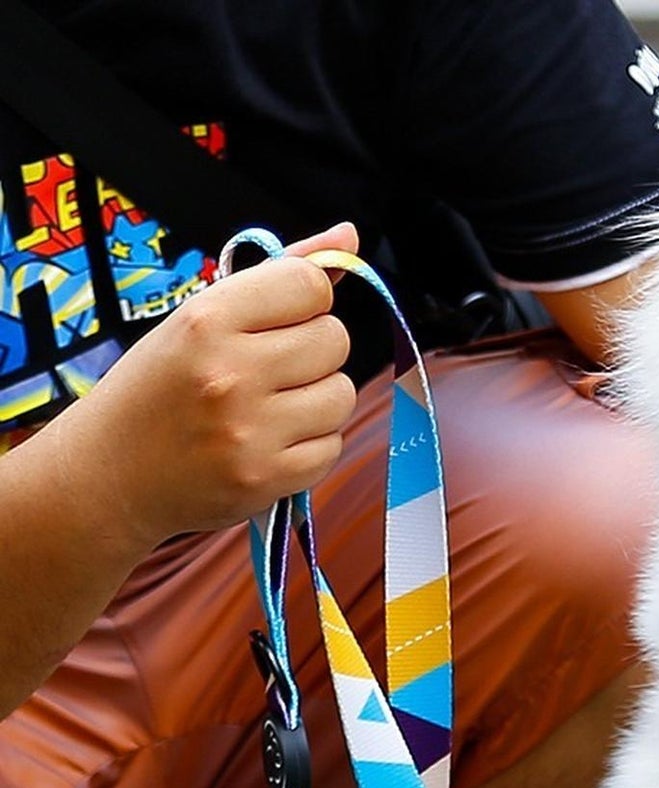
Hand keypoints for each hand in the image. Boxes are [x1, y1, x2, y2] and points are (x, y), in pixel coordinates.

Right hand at [52, 221, 360, 548]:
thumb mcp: (199, 319)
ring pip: (342, 395)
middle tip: (271, 368)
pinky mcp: (268, 479)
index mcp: (207, 320)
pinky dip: (312, 444)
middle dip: (313, 350)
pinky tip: (271, 441)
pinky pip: (333, 446)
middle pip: (335, 339)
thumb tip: (348, 236)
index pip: (311, 285)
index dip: (306, 301)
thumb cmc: (158, 388)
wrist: (109, 473)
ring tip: (272, 407)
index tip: (280, 319)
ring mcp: (251, 432)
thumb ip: (279, 276)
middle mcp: (231, 374)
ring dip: (318, 399)